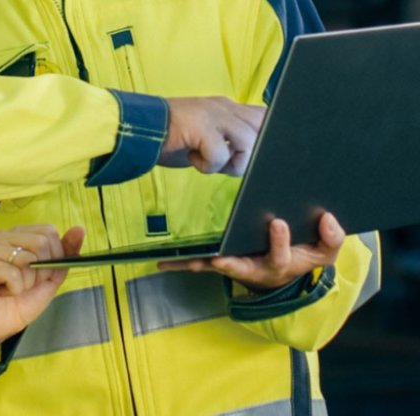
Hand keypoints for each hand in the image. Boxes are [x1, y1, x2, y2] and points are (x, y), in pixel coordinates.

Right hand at [0, 224, 85, 348]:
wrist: (0, 326)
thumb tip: (80, 229)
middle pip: (41, 242)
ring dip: (28, 282)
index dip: (54, 256)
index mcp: (20, 234)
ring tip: (14, 288)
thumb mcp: (51, 277)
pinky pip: (14, 274)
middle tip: (27, 283)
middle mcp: (4, 235)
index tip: (43, 273)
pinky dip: (15, 289)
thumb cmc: (22, 300)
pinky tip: (4, 291)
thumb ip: (65, 253)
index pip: (48, 231)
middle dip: (41, 271)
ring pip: (28, 259)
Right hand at [159, 96, 264, 174]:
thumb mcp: (207, 134)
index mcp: (226, 106)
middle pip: (263, 129)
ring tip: (208, 161)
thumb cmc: (170, 137)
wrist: (136, 129)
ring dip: (230, 163)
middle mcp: (224, 106)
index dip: (265, 136)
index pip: (264, 115)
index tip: (247, 152)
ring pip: (248, 143)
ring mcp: (213, 114)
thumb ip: (229, 138)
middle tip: (226, 160)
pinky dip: (208, 166)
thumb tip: (253, 153)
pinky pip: (221, 155)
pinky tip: (193, 159)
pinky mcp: (202, 126)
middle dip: (250, 153)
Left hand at [159, 212, 344, 291]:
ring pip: (215, 267)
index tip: (279, 223)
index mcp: (281, 263)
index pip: (283, 254)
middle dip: (232, 263)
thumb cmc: (301, 256)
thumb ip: (331, 237)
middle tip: (220, 258)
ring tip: (175, 262)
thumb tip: (328, 218)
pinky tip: (160, 264)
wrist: (285, 273)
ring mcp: (236, 268)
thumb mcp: (323, 251)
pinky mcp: (220, 264)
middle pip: (243, 267)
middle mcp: (255, 269)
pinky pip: (199, 265)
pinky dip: (180, 264)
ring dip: (197, 264)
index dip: (281, 241)